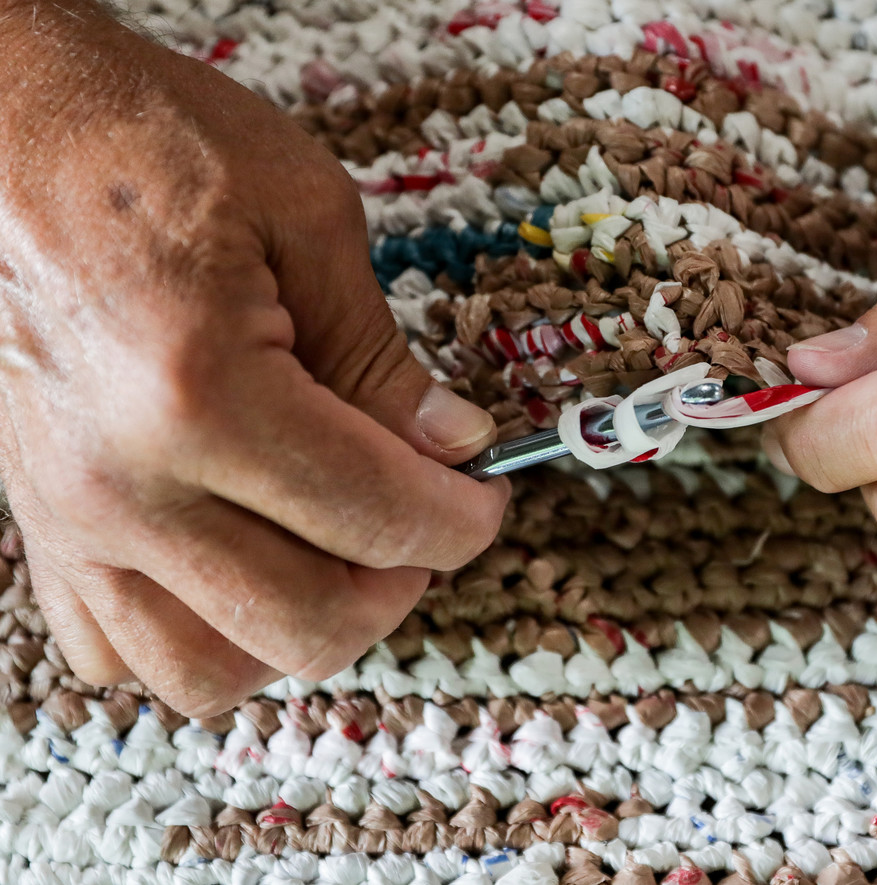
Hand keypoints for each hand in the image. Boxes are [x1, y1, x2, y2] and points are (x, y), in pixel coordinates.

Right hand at [0, 3, 507, 714]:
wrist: (0, 120)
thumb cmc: (144, 140)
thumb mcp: (305, 215)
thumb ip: (383, 355)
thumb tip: (454, 446)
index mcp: (200, 392)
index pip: (376, 516)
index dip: (462, 521)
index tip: (485, 498)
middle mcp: (122, 480)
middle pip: (306, 624)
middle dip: (401, 585)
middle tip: (427, 523)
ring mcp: (66, 515)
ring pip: (209, 672)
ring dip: (302, 633)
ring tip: (342, 556)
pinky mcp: (37, 521)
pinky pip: (116, 651)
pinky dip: (198, 638)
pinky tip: (244, 569)